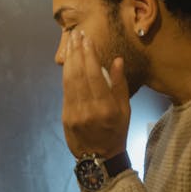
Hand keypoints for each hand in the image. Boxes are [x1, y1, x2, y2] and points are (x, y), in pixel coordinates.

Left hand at [62, 30, 130, 157]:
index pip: (94, 74)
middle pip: (79, 74)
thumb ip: (120, 84)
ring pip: (69, 81)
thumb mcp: (125, 110)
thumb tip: (116, 60)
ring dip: (70, 60)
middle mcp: (88, 109)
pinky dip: (66, 75)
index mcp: (106, 107)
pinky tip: (68, 63)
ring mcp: (74, 113)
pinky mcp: (65, 116)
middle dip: (77, 52)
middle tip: (76, 35)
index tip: (87, 39)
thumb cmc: (116, 131)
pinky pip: (65, 91)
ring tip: (71, 44)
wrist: (99, 157)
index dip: (89, 55)